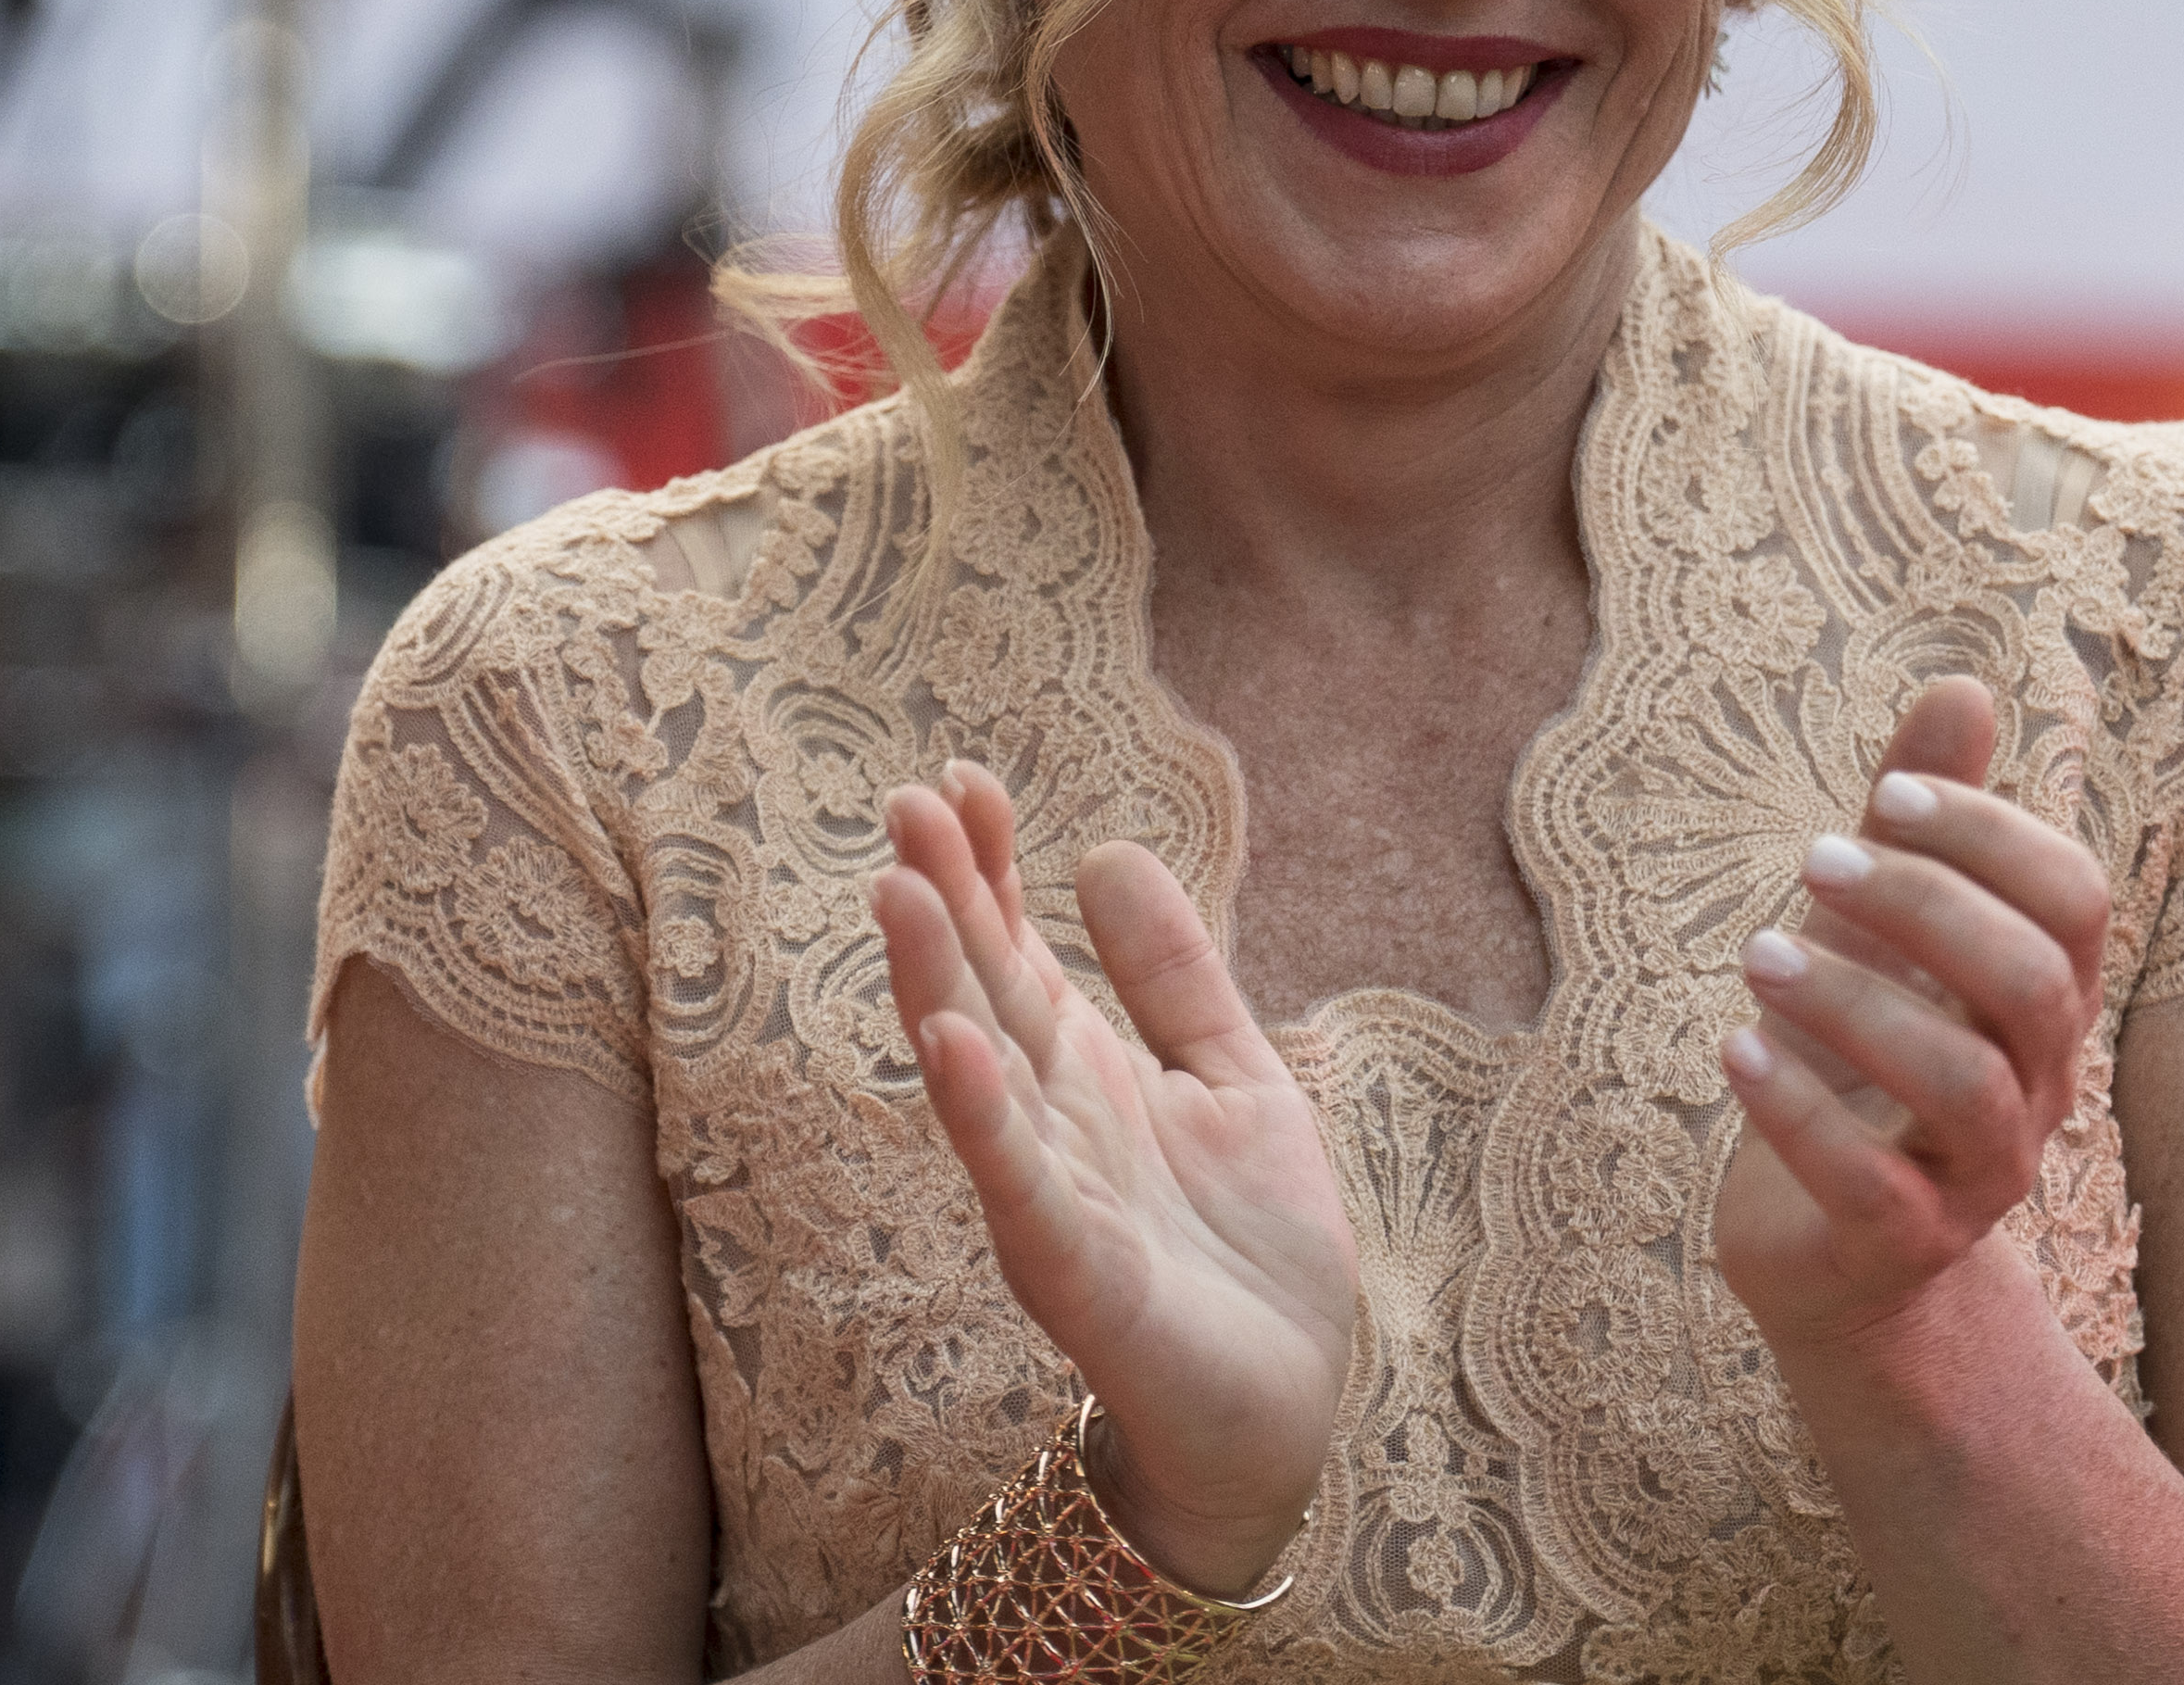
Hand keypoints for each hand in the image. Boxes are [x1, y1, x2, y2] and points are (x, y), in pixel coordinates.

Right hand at [875, 761, 1358, 1598]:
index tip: (960, 777)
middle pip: (979, 991)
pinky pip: (1017, 1185)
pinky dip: (982, 1118)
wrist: (1283, 1408)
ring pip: (975, 1075)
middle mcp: (1046, 1122)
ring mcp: (1050, 1194)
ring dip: (932, 985)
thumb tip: (1107, 849)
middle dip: (941, 900)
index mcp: (1082, 1070)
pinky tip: (954, 1045)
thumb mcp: (1234, 1076)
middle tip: (904, 803)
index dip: (985, 865)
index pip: (1014, 946)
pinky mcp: (1074, 1273)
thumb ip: (1176, 974)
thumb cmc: (1250, 1252)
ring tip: (900, 893)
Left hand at [1714, 677, 2113, 1357]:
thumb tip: (1964, 683)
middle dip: (1924, 906)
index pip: (2073, 899)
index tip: (1885, 792)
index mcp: (2042, 997)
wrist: (1838, 1247)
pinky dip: (1797, 1110)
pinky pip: (1870, 1183)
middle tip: (1809, 858)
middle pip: (2033, 983)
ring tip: (1755, 953)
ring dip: (1854, 1003)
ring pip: (1965, 1085)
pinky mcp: (1899, 1242)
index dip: (1991, 834)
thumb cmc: (1865, 1058)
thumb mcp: (1885, 929)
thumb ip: (1922, 818)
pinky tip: (1734, 1049)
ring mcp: (1977, 1174)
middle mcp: (2036, 1085)